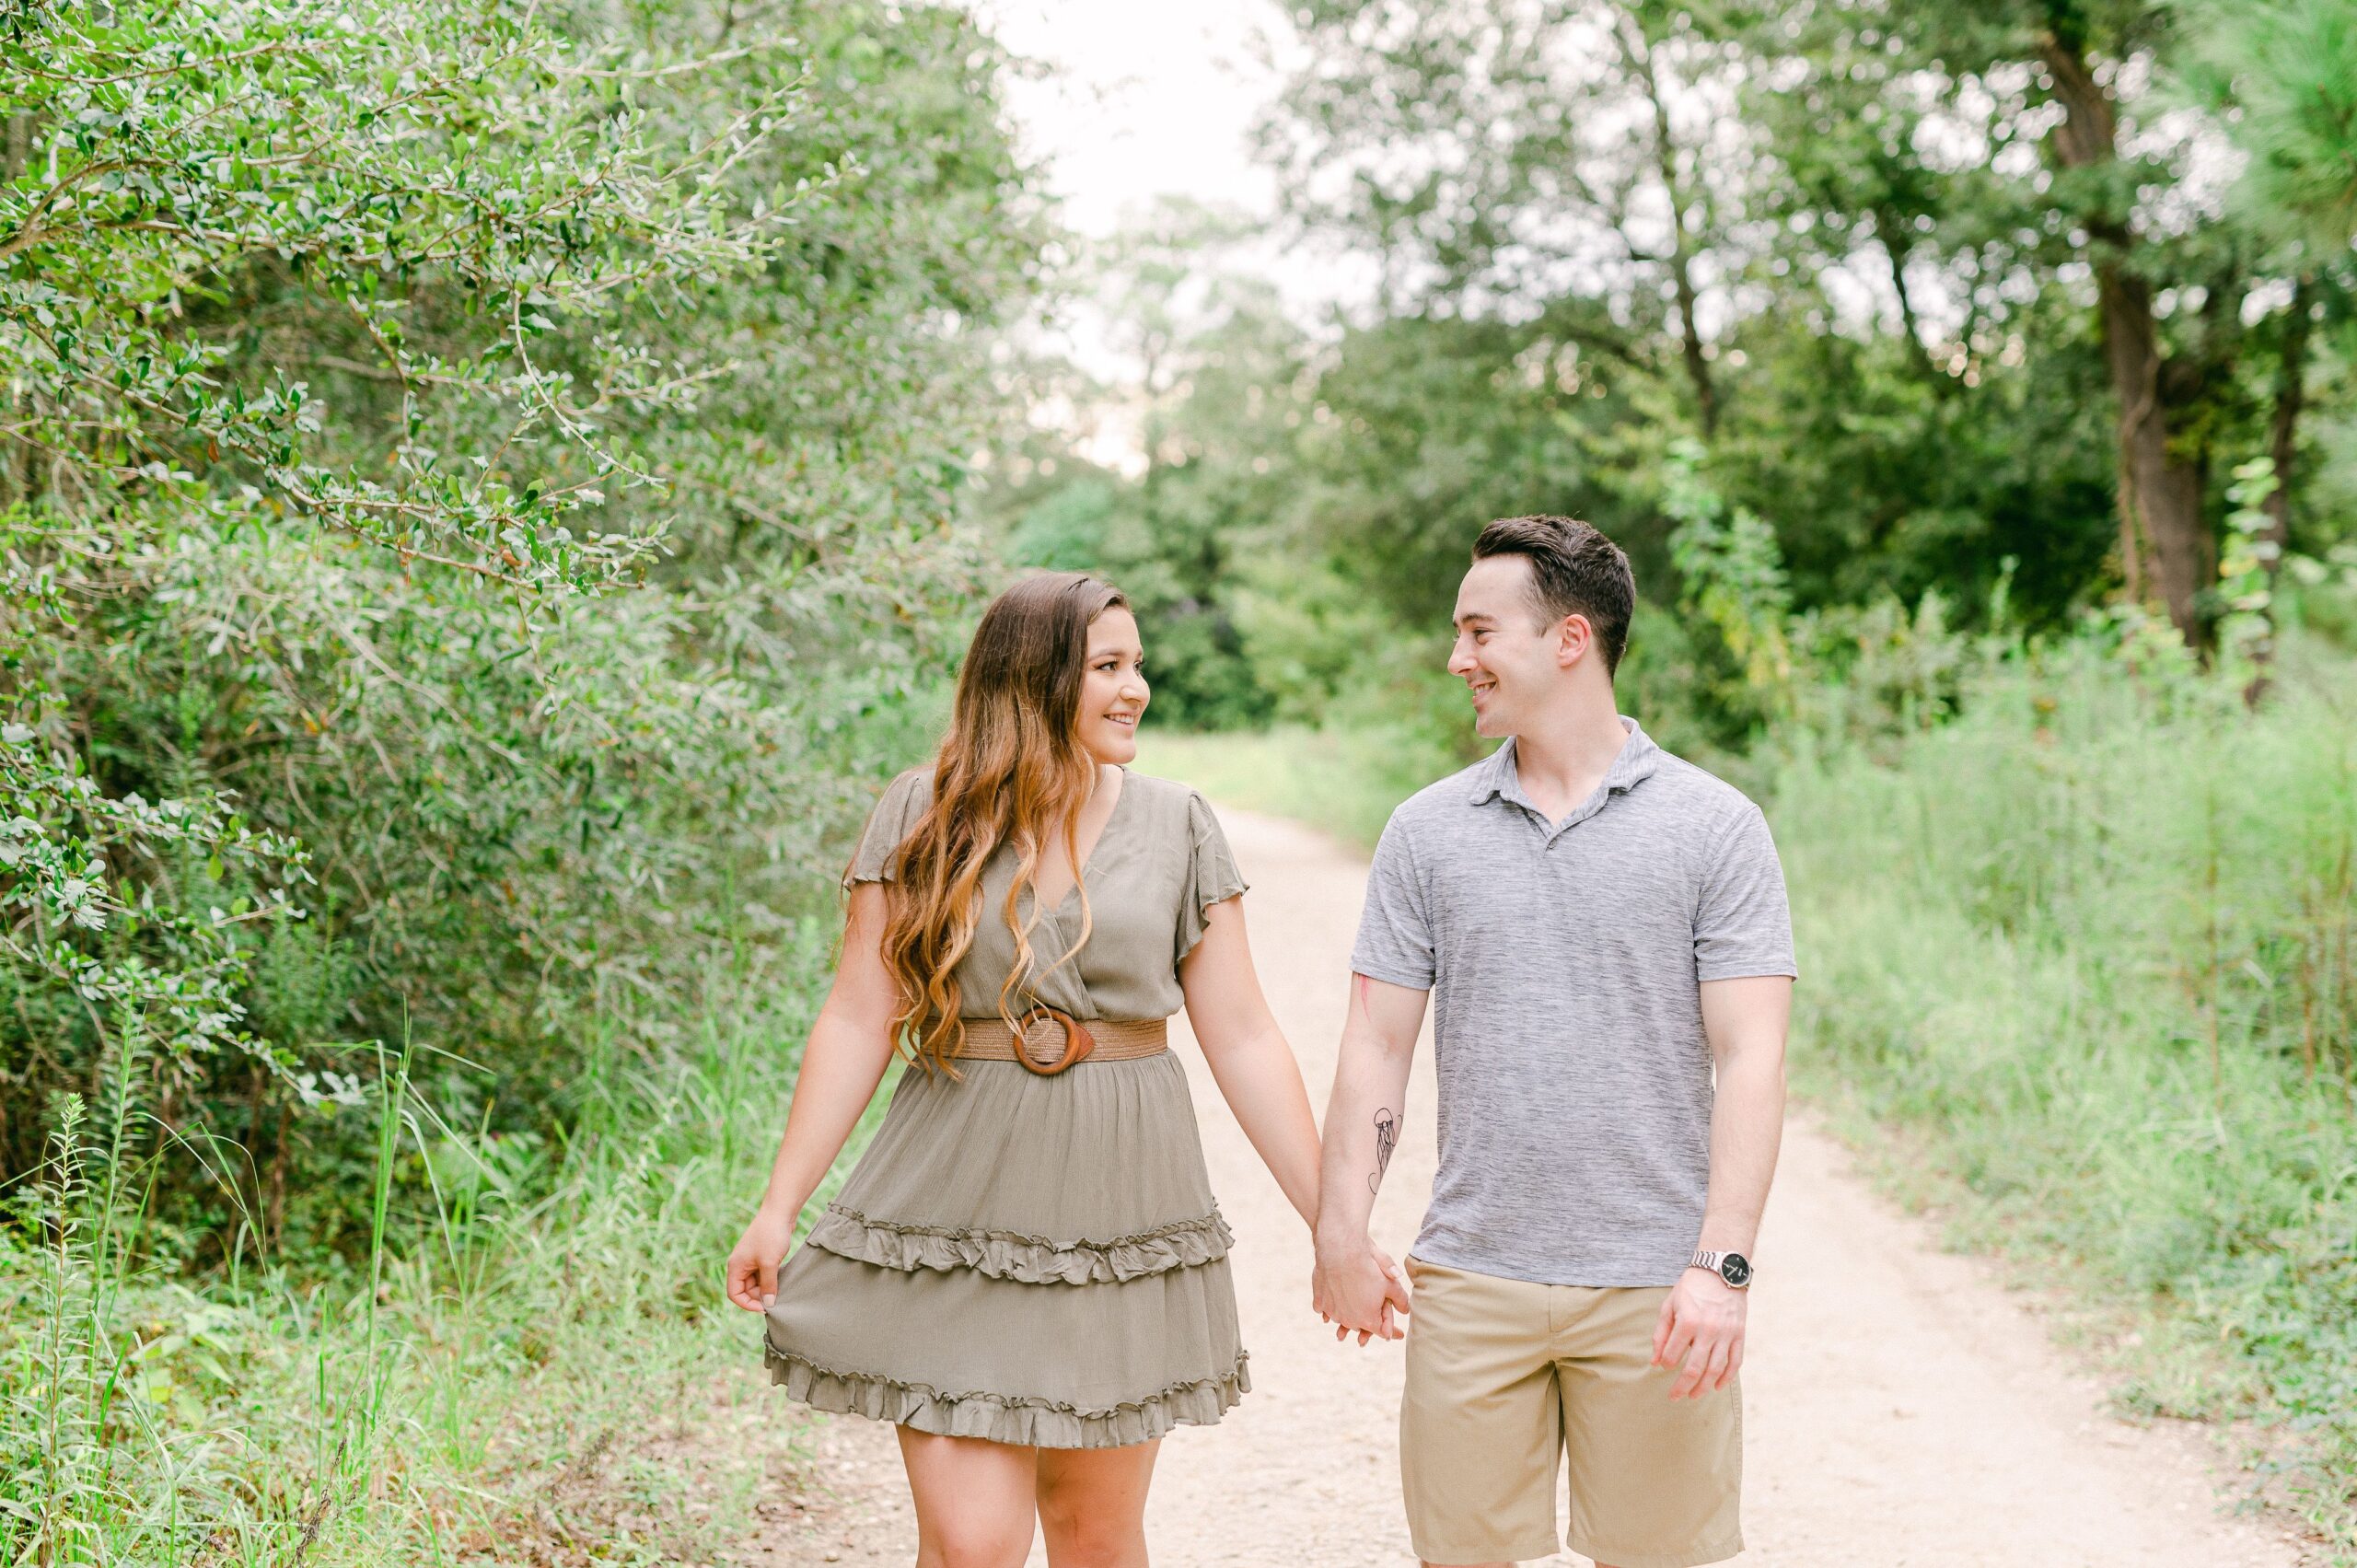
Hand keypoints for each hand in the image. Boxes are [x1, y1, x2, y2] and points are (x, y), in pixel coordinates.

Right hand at [725, 1206, 796, 1312]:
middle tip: (776, 1299)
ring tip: (780, 1289)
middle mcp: (740, 1264)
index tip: (764, 1308)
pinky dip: (770, 1279)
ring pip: (755, 1283)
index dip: (747, 1304)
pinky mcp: (761, 1256)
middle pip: (745, 1290)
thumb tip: (768, 1304)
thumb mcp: (770, 1264)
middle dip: (759, 1296)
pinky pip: (763, 1275)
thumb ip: (768, 1285)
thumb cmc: (771, 1235)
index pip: (734, 1294)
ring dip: (766, 1288)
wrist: (780, 1212)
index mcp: (735, 1266)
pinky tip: (781, 1280)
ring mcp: (751, 1260)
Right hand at [1312, 1234, 1410, 1343]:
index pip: (1382, 1331)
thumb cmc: (1368, 1267)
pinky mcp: (1319, 1300)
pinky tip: (1329, 1308)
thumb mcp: (1390, 1283)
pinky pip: (1323, 1310)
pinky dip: (1328, 1309)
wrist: (1339, 1250)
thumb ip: (1400, 1299)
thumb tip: (1406, 1310)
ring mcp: (1332, 1311)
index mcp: (1368, 1319)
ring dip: (1346, 1316)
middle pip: (1360, 1326)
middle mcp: (1349, 1320)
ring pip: (1341, 1318)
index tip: (1397, 1333)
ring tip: (1348, 1317)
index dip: (1390, 1330)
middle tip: (1371, 1323)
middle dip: (1367, 1323)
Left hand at [1651, 1266, 1745, 1398]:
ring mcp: (1726, 1334)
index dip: (1665, 1363)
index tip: (1663, 1366)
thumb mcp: (1669, 1305)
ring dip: (1703, 1387)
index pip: (1673, 1354)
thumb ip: (1661, 1334)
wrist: (1720, 1272)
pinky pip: (1735, 1362)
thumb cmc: (1691, 1289)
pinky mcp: (1739, 1335)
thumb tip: (1655, 1361)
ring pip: (1715, 1369)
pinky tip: (1716, 1386)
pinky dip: (1726, 1377)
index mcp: (1688, 1321)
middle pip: (1695, 1368)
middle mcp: (1708, 1330)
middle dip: (1682, 1386)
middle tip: (1674, 1397)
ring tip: (1693, 1396)